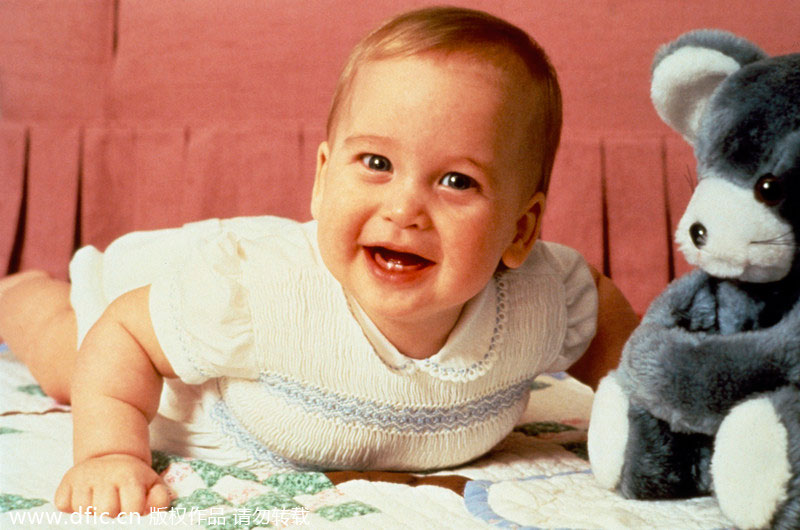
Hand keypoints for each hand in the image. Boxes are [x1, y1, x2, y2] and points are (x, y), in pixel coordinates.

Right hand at [55, 454, 171, 515]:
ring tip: (100, 507)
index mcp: (130, 477)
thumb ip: (159, 501)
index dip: (131, 518)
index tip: (130, 517)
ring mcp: (83, 477)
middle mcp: (105, 474)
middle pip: (105, 511)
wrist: (110, 458)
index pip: (131, 509)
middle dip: (111, 518)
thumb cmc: (134, 479)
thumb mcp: (153, 485)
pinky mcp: (66, 482)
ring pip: (82, 511)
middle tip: (114, 514)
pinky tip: (84, 504)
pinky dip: (71, 511)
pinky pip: (63, 506)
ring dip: (91, 515)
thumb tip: (150, 514)